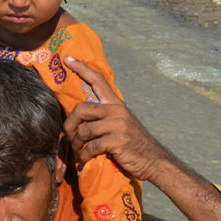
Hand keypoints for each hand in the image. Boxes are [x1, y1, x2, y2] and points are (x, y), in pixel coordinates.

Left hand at [62, 56, 171, 183]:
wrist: (154, 160)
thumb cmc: (133, 144)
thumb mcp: (121, 123)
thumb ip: (105, 116)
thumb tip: (80, 115)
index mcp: (116, 104)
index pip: (98, 80)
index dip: (81, 68)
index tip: (67, 59)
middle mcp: (117, 110)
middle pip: (81, 109)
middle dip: (69, 125)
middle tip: (69, 138)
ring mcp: (118, 125)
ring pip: (84, 130)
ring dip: (76, 145)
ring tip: (78, 153)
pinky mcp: (117, 140)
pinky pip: (91, 147)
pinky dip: (85, 156)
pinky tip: (85, 161)